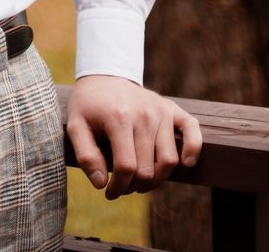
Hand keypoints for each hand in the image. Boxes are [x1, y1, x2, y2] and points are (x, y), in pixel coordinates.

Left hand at [67, 75, 201, 199]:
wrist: (105, 76)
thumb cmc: (89, 105)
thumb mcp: (76, 125)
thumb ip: (85, 155)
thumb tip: (101, 184)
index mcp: (119, 118)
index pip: (126, 167)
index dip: (118, 186)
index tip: (109, 191)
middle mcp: (143, 114)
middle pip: (148, 169)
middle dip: (134, 186)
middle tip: (123, 186)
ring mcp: (160, 111)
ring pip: (169, 160)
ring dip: (157, 179)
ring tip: (140, 179)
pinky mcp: (172, 108)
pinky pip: (192, 131)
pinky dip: (193, 149)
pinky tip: (185, 163)